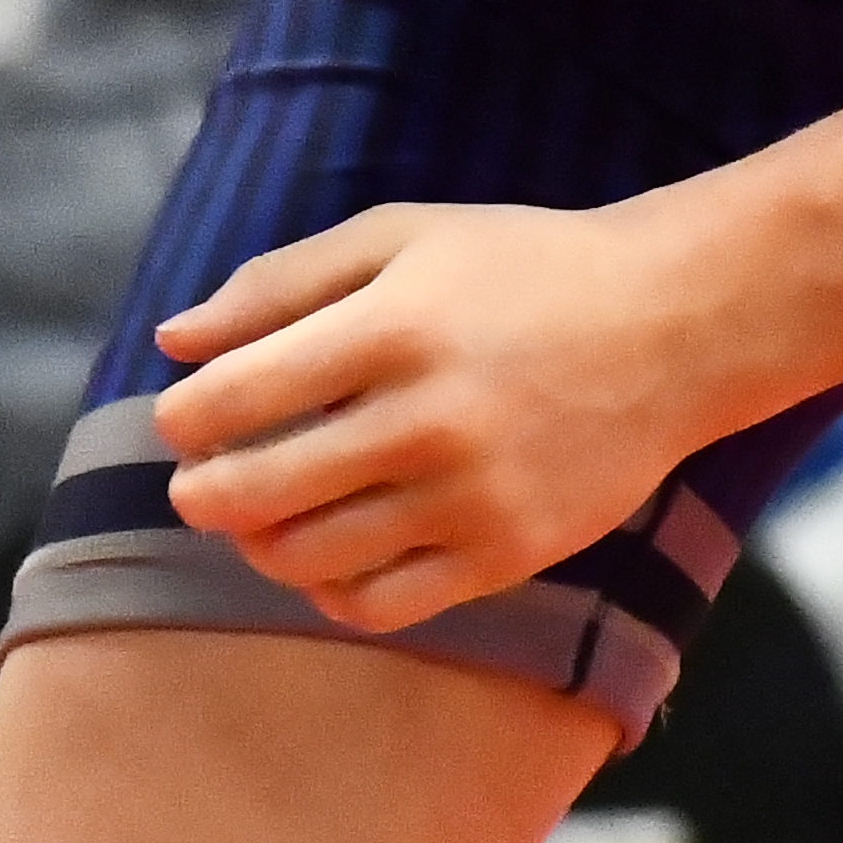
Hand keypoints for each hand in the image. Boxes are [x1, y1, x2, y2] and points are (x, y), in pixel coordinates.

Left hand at [149, 201, 710, 631]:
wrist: (670, 327)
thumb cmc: (520, 268)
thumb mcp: (398, 238)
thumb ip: (278, 284)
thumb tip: (172, 340)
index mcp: (391, 329)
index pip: (237, 397)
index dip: (184, 417)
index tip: (183, 419)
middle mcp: (427, 421)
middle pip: (258, 492)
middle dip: (201, 494)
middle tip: (196, 485)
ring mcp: (470, 499)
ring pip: (310, 558)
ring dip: (257, 545)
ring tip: (257, 520)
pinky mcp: (508, 556)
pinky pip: (384, 605)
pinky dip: (331, 591)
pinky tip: (327, 555)